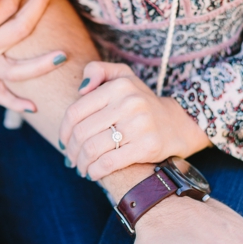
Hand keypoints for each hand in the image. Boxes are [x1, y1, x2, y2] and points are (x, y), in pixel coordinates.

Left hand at [59, 61, 211, 179]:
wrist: (179, 124)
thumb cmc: (142, 103)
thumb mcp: (124, 77)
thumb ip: (98, 70)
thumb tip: (81, 88)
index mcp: (119, 86)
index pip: (76, 112)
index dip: (63, 131)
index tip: (63, 142)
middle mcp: (130, 103)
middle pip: (82, 133)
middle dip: (71, 151)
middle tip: (71, 159)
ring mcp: (140, 125)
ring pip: (93, 149)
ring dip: (81, 164)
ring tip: (81, 168)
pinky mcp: (147, 146)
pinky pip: (110, 163)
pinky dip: (96, 171)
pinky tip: (94, 173)